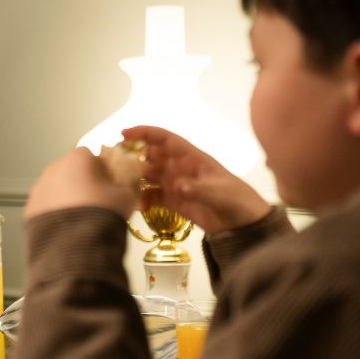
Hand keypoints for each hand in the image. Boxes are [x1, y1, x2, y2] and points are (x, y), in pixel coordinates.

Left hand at [25, 147, 140, 220]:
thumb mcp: (125, 197)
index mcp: (77, 158)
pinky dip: (55, 214)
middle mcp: (53, 168)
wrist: (75, 244)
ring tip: (80, 220)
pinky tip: (66, 229)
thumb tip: (126, 187)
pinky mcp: (29, 210)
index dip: (102, 169)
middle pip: (71, 171)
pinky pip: (46, 207)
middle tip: (95, 204)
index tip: (109, 185)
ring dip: (66, 199)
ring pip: (56, 189)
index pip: (91, 155)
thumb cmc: (102, 213)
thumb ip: (126, 186)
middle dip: (82, 184)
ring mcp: (38, 189)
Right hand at [124, 126, 269, 234]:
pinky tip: (140, 208)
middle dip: (132, 156)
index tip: (124, 134)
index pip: (164, 139)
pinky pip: (152, 196)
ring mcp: (175, 184)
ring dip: (135, 179)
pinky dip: (143, 199)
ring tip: (122, 188)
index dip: (145, 133)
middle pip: (150, 155)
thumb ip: (198, 190)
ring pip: (148, 175)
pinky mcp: (173, 201)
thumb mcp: (220, 194)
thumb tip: (176, 186)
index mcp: (191, 157)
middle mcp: (180, 167)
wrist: (244, 225)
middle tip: (115, 165)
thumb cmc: (237, 201)